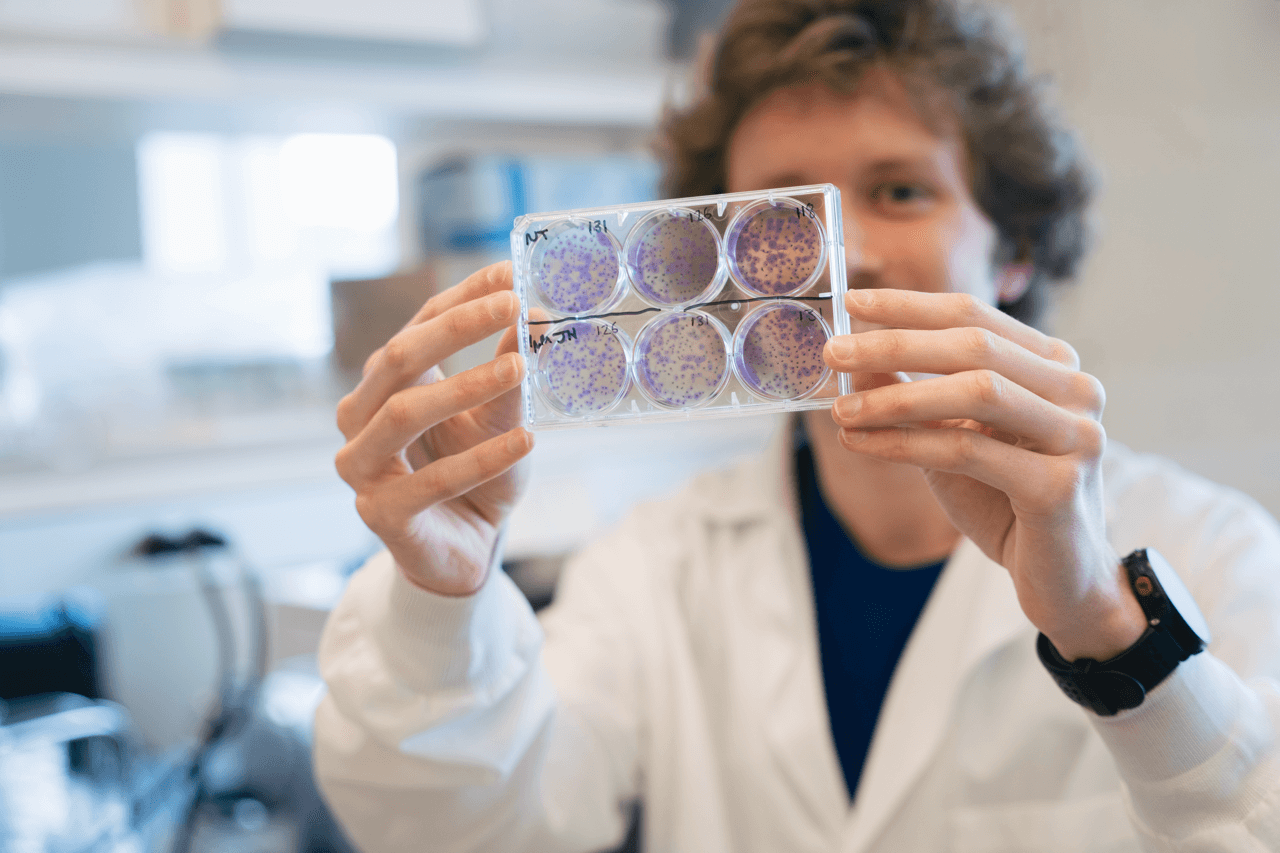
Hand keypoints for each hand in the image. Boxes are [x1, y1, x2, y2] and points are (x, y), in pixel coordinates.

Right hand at [335, 262, 532, 595]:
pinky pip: (433, 480)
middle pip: (400, 358)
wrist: (465, 551)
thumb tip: (536, 316)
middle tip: (512, 305)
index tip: (507, 271)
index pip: (419, 325)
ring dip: (465, 387)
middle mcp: (361, 418)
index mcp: (384, 384)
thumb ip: (509, 371)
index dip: (462, 297)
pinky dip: (482, 459)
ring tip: (518, 368)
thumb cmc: (477, 477)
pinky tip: (527, 442)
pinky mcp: (381, 513)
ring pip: (405, 414)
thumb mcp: (501, 418)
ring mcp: (363, 467)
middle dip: (456, 328)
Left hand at [824, 289, 1144, 660]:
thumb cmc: (1005, 502)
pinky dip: (904, 444)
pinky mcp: (1058, 485)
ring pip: (975, 393)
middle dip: (895, 343)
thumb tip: (855, 356)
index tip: (851, 301)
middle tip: (833, 351)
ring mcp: (1075, 435)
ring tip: (841, 410)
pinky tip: (859, 444)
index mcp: (1054, 366)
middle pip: (974, 346)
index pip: (975, 316)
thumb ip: (915, 393)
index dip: (910, 306)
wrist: (1061, 580)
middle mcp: (1076, 390)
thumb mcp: (952, 436)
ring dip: (896, 397)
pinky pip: (967, 450)